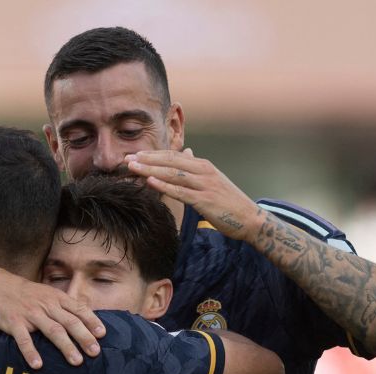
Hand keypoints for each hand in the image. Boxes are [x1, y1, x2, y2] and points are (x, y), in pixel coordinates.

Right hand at [0, 267, 103, 368]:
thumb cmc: (24, 293)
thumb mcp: (46, 293)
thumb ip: (63, 305)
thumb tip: (84, 317)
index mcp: (56, 298)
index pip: (78, 309)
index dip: (91, 321)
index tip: (102, 335)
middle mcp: (46, 305)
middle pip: (69, 322)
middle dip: (84, 337)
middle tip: (95, 352)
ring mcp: (30, 314)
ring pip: (52, 331)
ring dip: (66, 347)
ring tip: (77, 362)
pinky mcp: (13, 322)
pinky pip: (24, 339)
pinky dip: (31, 352)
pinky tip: (38, 365)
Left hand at [124, 148, 260, 241]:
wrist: (249, 219)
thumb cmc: (228, 202)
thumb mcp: (212, 180)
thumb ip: (197, 168)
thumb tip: (188, 152)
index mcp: (203, 166)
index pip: (173, 156)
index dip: (153, 155)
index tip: (135, 155)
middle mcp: (203, 171)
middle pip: (170, 161)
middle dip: (147, 159)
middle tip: (126, 158)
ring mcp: (204, 185)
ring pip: (173, 173)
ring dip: (151, 169)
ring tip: (133, 167)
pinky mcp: (205, 200)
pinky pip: (181, 191)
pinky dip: (164, 185)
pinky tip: (150, 182)